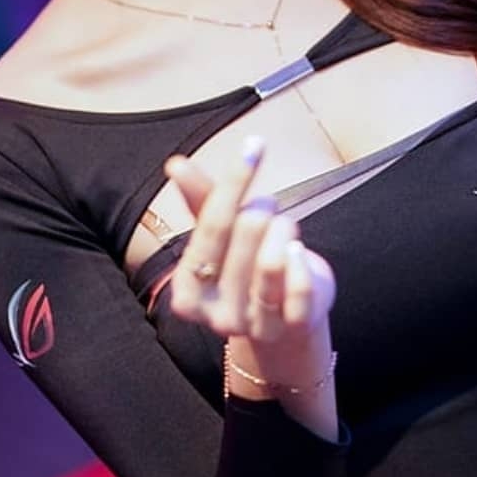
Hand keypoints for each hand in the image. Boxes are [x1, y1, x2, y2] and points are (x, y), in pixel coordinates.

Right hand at [163, 136, 335, 343]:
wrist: (288, 313)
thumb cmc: (246, 264)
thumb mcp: (222, 234)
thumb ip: (202, 200)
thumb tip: (175, 163)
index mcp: (187, 291)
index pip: (211, 224)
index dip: (235, 181)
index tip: (254, 146)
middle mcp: (216, 316)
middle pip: (244, 234)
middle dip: (262, 208)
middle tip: (269, 205)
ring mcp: (254, 327)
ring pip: (272, 261)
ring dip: (283, 228)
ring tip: (284, 223)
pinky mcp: (291, 329)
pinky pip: (300, 287)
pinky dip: (301, 260)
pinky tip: (298, 250)